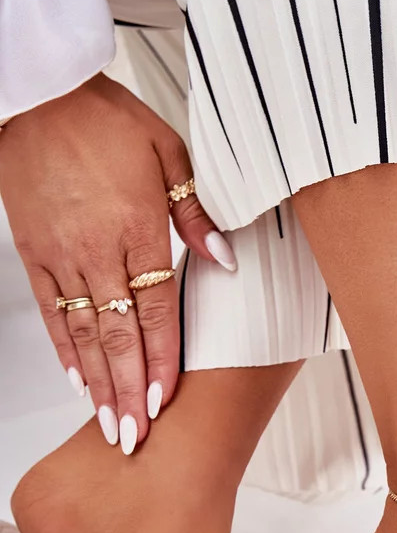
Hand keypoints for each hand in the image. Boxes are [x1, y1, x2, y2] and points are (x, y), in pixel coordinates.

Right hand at [0, 75, 236, 451]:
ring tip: (110, 424)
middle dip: (128, 392)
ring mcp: (62, 256)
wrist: (38, 96)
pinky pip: (52, 312)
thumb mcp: (168, 154)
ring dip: (98, 384)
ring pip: (84, 334)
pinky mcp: (34, 254)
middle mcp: (96, 250)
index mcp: (137, 228)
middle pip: (117, 336)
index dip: (160, 361)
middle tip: (135, 437)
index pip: (155, 311)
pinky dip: (65, 350)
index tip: (165, 401)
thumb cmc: (105, 120)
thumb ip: (196, 214)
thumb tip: (225, 260)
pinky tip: (78, 381)